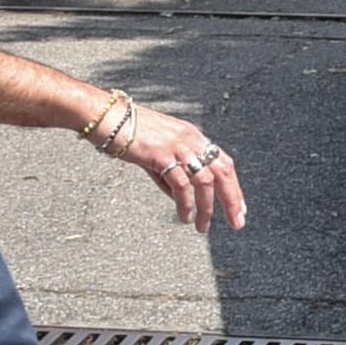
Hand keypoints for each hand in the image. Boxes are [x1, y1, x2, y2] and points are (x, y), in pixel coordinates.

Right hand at [116, 103, 248, 232]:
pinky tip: (185, 217)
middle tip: (237, 223)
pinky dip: (186, 204)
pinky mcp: (161, 154)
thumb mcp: (158, 153)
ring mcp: (177, 146)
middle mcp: (191, 139)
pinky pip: (181, 184)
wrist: (106, 117)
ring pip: (205, 181)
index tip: (239, 208)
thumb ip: (172, 175)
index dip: (234, 186)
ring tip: (202, 227)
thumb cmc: (128, 134)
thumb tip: (183, 202)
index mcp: (193, 137)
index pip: (223, 163)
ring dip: (207, 207)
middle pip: (223, 171)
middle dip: (232, 199)